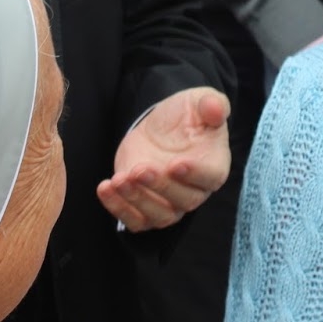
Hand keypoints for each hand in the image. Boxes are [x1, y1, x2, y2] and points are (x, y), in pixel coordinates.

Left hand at [98, 86, 230, 231]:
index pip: (210, 177)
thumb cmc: (185, 116)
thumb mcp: (198, 101)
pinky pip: (135, 221)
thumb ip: (211, 103)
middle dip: (159, 186)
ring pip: (160, 216)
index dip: (194, 174)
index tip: (175, 164)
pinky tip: (105, 188)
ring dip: (137, 200)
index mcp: (213, 165)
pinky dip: (118, 208)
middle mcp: (195, 190)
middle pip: (184, 200)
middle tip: (139, 169)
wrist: (160, 129)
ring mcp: (171, 204)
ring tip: (119, 179)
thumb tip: (217, 108)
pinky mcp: (145, 207)